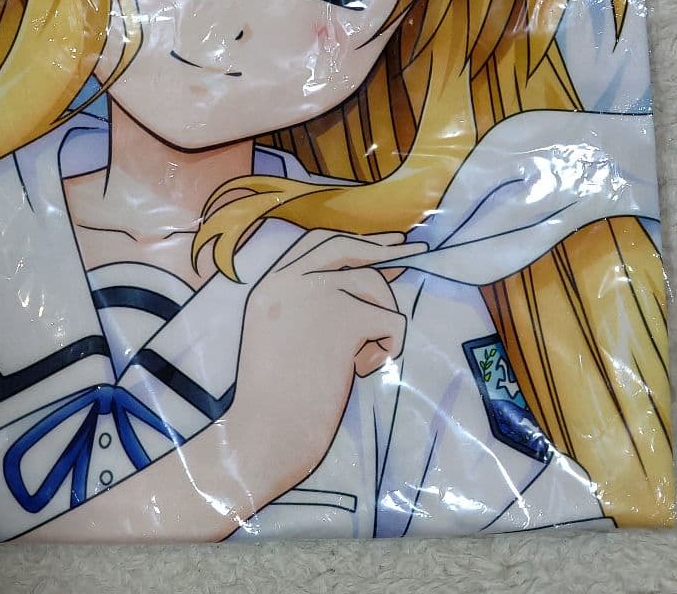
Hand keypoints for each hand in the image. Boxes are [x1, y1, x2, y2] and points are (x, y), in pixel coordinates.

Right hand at [223, 228, 424, 506]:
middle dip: (381, 248)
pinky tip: (360, 370)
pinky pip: (389, 319)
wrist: (262, 435)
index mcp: (270, 284)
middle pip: (344, 245)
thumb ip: (314, 302)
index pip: (316, 241)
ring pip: (374, 284)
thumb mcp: (283, 334)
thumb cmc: (275, 399)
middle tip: (413, 250)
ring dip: (379, 321)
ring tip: (358, 359)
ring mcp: (316, 295)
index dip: (354, 241)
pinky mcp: (343, 319)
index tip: (384, 242)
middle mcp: (290, 279)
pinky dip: (386, 347)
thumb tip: (372, 274)